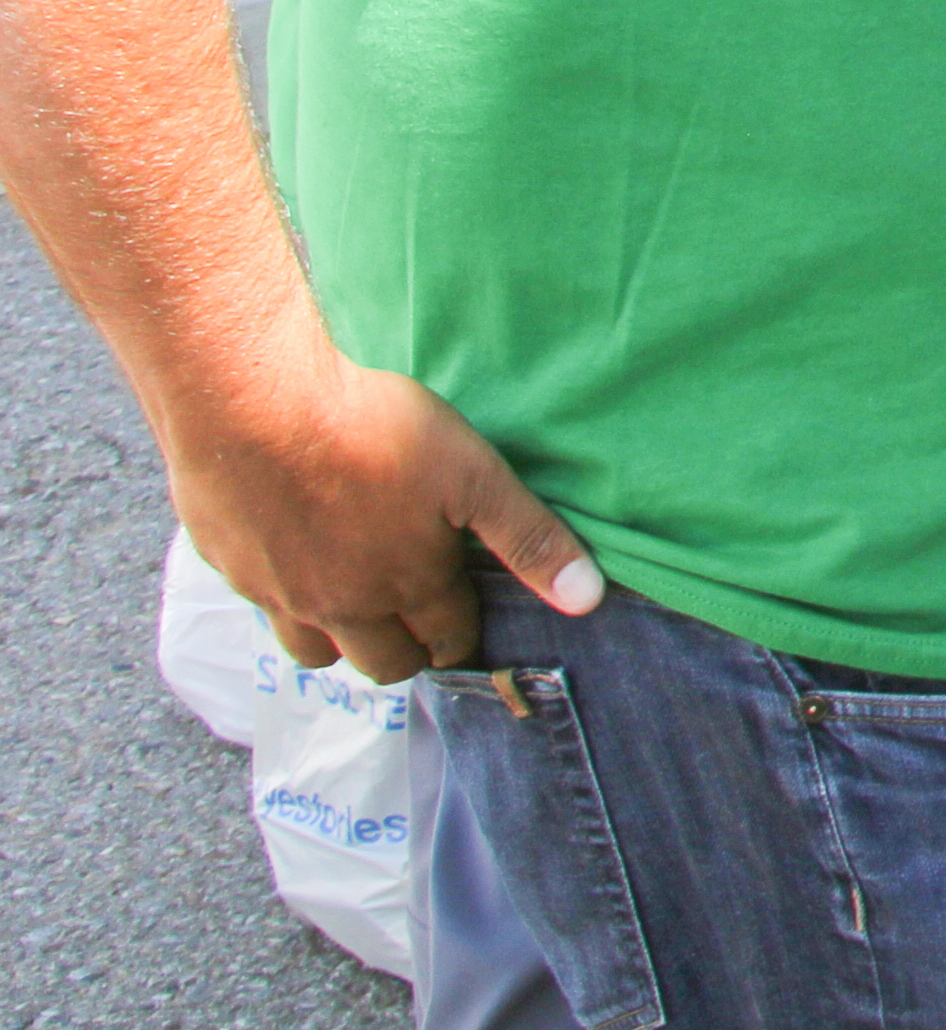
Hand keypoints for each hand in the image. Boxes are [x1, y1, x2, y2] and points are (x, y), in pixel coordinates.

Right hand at [172, 350, 601, 682]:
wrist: (254, 407)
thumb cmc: (373, 432)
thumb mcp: (475, 476)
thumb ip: (529, 538)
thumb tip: (587, 601)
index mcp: (406, 586)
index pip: (446, 639)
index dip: (463, 636)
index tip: (466, 627)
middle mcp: (341, 607)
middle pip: (382, 664)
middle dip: (409, 653)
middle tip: (418, 624)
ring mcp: (280, 595)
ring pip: (315, 653)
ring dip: (342, 642)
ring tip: (359, 608)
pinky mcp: (231, 569)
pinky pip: (265, 611)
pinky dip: (289, 604)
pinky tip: (296, 565)